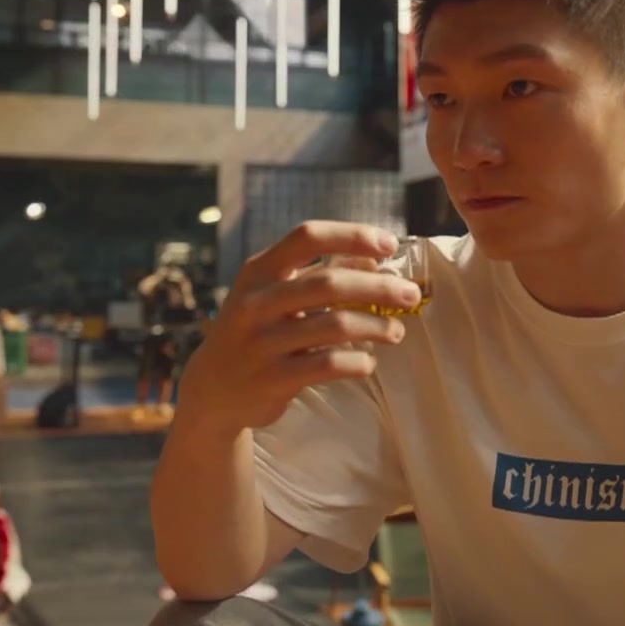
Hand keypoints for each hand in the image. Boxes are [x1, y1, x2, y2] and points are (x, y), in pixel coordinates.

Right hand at [176, 221, 418, 433]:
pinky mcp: (272, 379)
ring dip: (376, 326)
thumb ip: (319, 274)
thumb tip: (375, 258)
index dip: (352, 236)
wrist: (213, 389)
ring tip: (397, 331)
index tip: (389, 245)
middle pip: (329, 283)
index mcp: (259, 271)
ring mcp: (262, 342)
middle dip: (379, 286)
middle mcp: (257, 302)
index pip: (308, 237)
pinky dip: (358, 362)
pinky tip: (369, 362)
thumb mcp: (276, 295)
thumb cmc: (258, 331)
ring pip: (335, 326)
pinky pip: (328, 364)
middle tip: (410, 295)